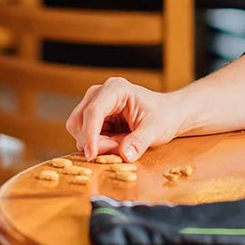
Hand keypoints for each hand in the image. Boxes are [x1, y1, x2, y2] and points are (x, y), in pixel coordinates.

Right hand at [66, 76, 184, 161]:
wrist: (167, 114)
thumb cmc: (163, 117)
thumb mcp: (156, 130)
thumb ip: (139, 142)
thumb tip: (125, 155)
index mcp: (116, 89)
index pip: (93, 111)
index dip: (89, 134)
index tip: (91, 155)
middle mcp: (100, 93)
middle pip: (78, 120)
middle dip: (91, 140)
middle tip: (116, 150)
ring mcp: (94, 103)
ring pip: (77, 128)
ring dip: (93, 143)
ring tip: (118, 145)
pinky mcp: (93, 116)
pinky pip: (83, 134)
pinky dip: (95, 144)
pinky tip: (114, 143)